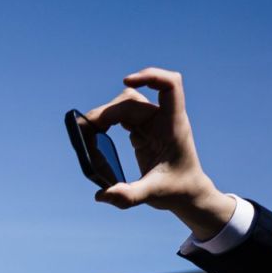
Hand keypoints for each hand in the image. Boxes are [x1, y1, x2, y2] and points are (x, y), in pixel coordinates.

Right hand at [79, 67, 236, 237]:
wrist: (187, 193)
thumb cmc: (177, 190)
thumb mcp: (154, 195)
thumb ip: (129, 195)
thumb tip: (101, 194)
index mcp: (172, 125)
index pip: (169, 86)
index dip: (149, 77)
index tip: (126, 81)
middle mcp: (162, 119)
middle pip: (130, 101)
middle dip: (106, 113)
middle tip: (84, 134)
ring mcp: (151, 123)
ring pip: (122, 106)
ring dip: (103, 117)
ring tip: (87, 136)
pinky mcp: (141, 131)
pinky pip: (120, 117)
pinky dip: (105, 124)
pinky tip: (94, 137)